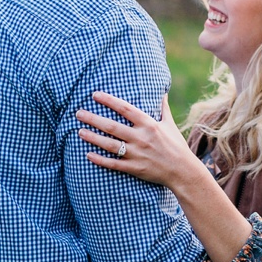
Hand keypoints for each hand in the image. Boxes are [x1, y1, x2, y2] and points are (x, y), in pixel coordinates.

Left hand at [76, 92, 203, 190]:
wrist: (183, 171)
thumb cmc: (176, 146)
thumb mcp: (170, 124)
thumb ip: (163, 107)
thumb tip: (162, 91)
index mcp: (149, 124)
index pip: (125, 108)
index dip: (109, 101)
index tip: (95, 95)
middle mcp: (141, 138)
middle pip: (112, 126)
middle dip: (93, 119)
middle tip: (78, 113)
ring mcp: (137, 154)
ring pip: (109, 145)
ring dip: (93, 138)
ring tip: (79, 132)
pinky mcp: (134, 168)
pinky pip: (113, 163)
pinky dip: (100, 160)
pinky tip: (88, 155)